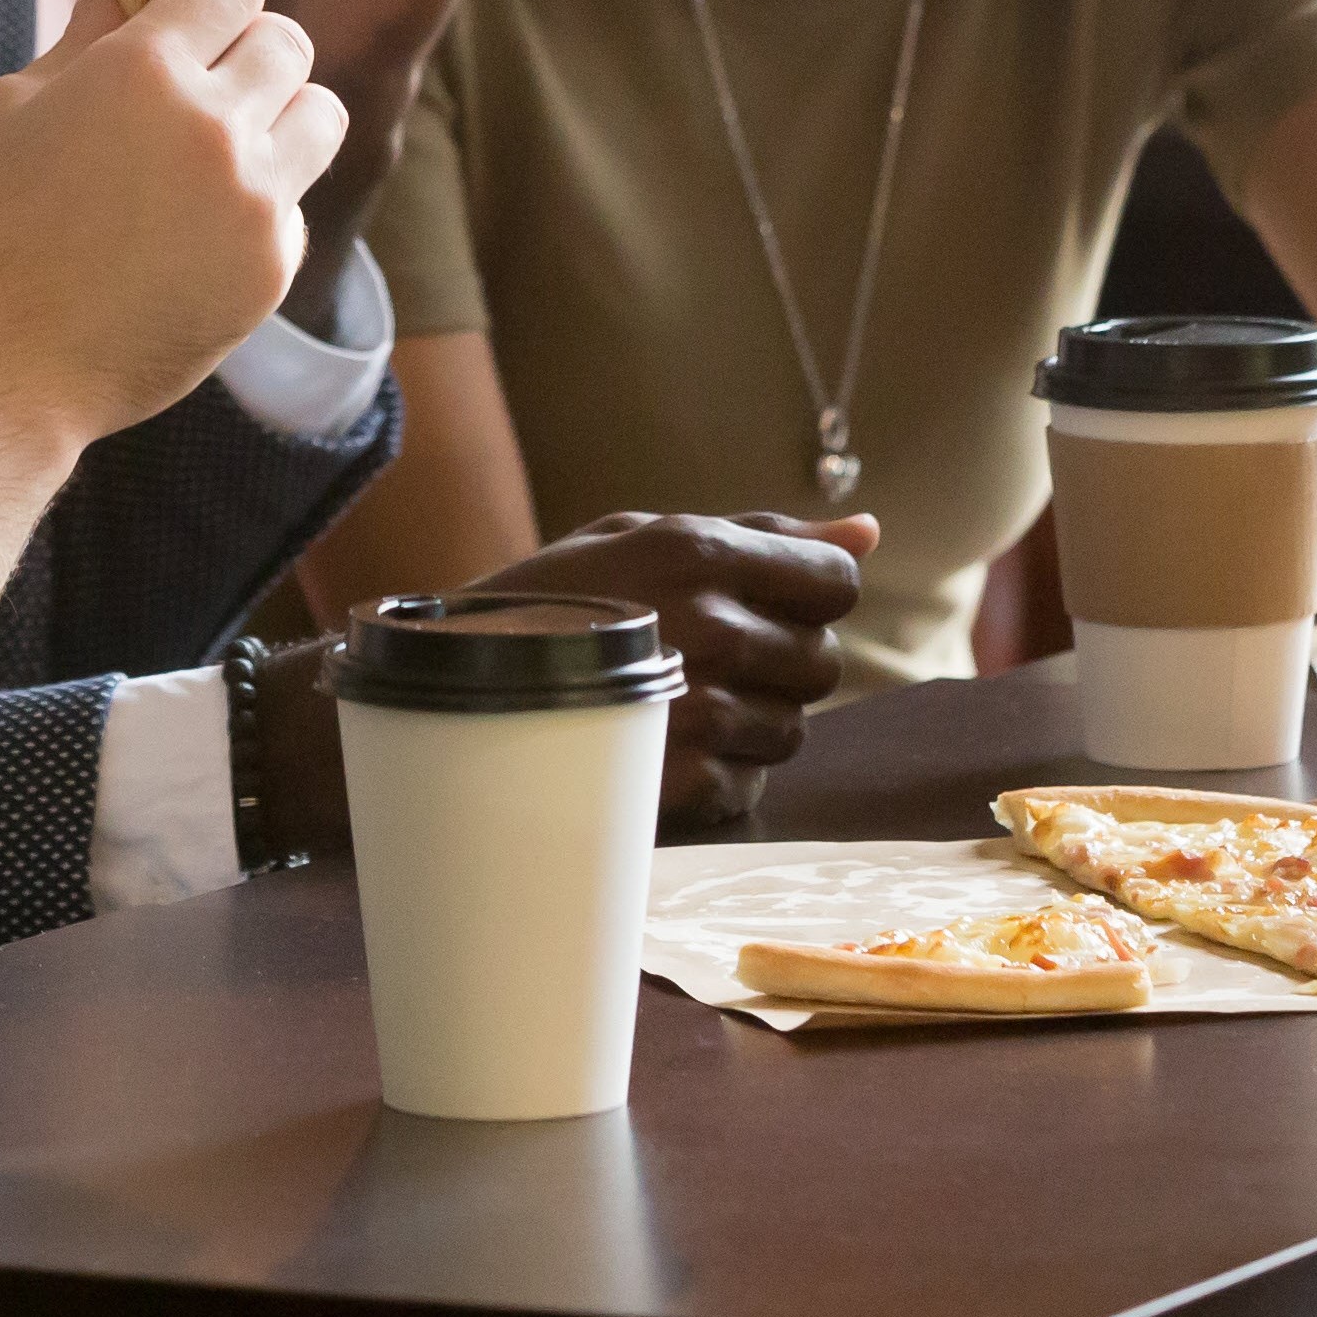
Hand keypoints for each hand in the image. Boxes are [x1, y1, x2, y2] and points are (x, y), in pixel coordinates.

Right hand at [0, 0, 346, 448]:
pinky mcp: (272, 267)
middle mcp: (215, 125)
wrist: (4, 370)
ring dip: (281, 115)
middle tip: (205, 83)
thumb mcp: (11, 108)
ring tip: (227, 147)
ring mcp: (254, 200)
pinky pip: (297, 202)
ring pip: (321, 115)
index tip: (189, 14)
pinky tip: (202, 230)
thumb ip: (84, 37)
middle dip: (247, 49)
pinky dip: (263, 203)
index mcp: (144, 70)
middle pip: (288, 41)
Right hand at [489, 510, 875, 830]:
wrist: (448, 690)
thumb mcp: (643, 538)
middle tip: (708, 658)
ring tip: (678, 705)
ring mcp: (696, 712)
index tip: (771, 604)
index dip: (810, 594)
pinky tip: (662, 749)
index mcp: (700, 552)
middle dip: (778, 661)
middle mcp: (709, 629)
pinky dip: (719, 774)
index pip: (835, 581)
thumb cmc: (553, 602)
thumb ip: (763, 534)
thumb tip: (868, 532)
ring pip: (791, 729)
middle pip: (821, 661)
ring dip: (750, 722)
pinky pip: (750, 784)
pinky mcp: (679, 785)